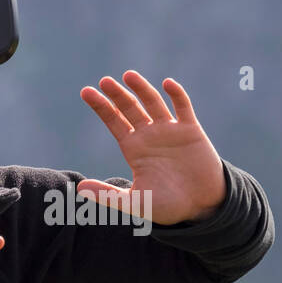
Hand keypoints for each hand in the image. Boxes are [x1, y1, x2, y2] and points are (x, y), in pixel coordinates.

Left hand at [77, 71, 225, 224]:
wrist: (202, 207)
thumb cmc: (168, 206)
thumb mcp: (135, 202)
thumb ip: (108, 195)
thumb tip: (80, 188)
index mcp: (134, 149)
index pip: (114, 121)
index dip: (101, 106)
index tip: (86, 91)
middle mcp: (149, 135)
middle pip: (130, 108)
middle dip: (117, 94)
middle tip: (104, 81)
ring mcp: (170, 130)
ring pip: (153, 102)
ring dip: (142, 88)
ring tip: (129, 75)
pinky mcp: (191, 131)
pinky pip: (183, 107)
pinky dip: (176, 94)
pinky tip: (167, 83)